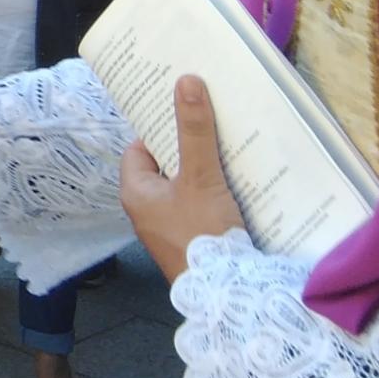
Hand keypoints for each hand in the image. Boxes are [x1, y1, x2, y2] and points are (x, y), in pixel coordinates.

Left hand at [119, 75, 245, 282]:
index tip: (185, 112)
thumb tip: (185, 81)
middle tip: (214, 125)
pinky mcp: (194, 243)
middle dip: (189, 148)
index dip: (160, 129)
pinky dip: (218, 196)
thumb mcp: (200, 176)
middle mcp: (147, 211)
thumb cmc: (203, 233)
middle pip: (167, 167)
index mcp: (136, 192)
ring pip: (188, 187)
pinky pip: (202, 209)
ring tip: (233, 148)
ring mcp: (170, 229)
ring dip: (207, 172)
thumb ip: (194, 131)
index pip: (140, 148)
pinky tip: (243, 184)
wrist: (229, 296)